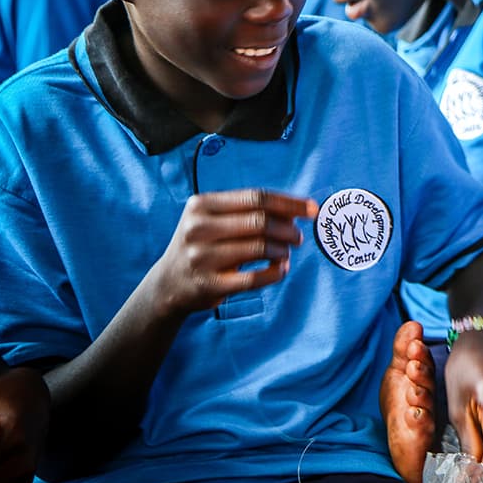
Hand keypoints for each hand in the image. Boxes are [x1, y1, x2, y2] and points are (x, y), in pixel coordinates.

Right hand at [145, 190, 316, 316]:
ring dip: (283, 250)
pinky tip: (280, 269)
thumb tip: (297, 212)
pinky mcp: (209, 284)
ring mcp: (202, 257)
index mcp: (202, 205)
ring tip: (285, 253)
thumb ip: (249, 211)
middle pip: (260, 221)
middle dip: (288, 229)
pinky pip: (255, 278)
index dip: (289, 203)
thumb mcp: (215, 219)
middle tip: (298, 237)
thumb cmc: (204, 244)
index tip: (312, 209)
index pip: (256, 198)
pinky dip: (275, 272)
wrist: (169, 283)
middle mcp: (198, 228)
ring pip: (260, 248)